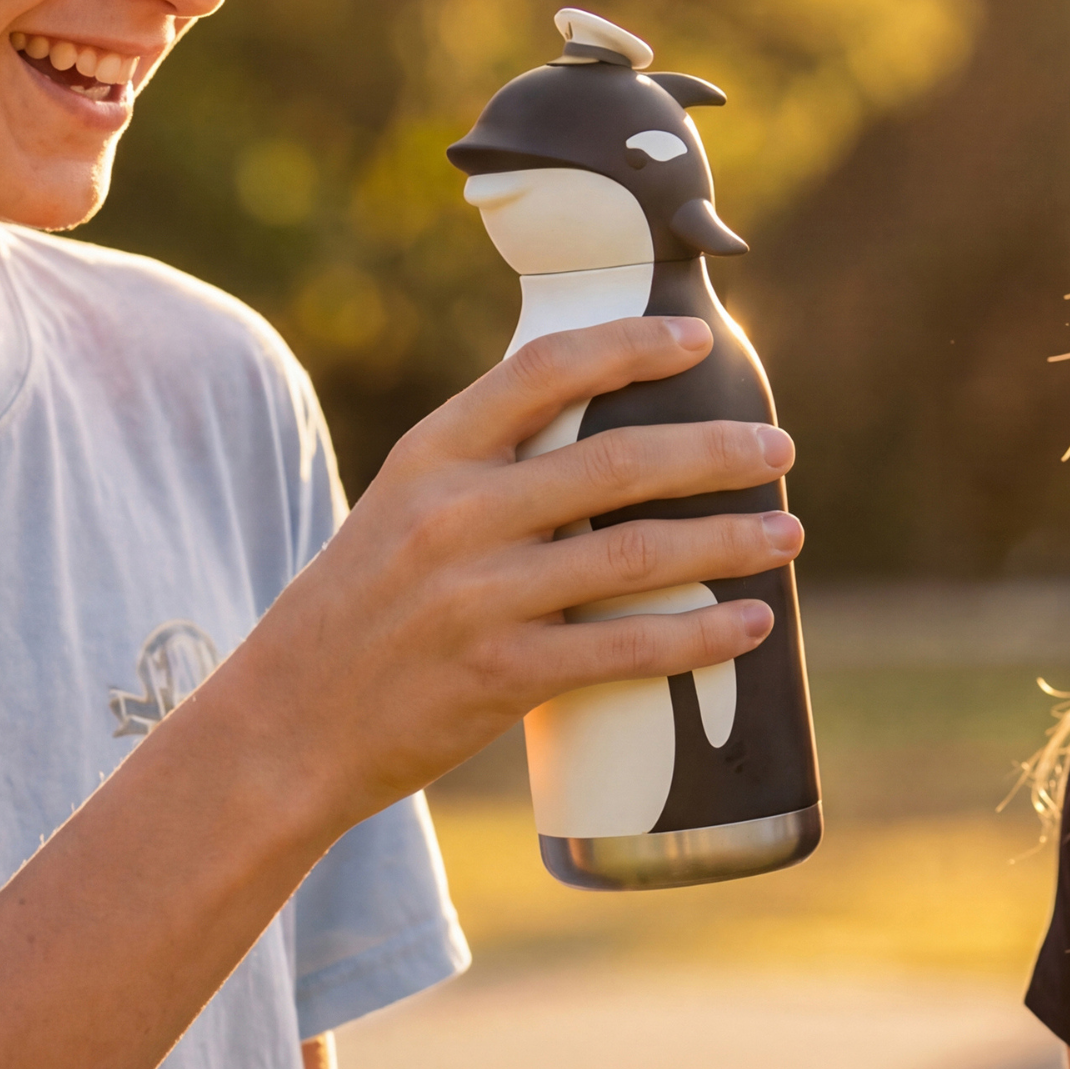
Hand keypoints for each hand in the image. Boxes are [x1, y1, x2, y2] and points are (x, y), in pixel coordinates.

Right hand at [219, 316, 799, 827]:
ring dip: (730, 541)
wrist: (283, 728)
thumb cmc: (352, 617)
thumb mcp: (396, 514)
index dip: (629, 345)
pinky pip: (627, 648)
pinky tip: (749, 625)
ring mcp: (478, 598)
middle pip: (616, 461)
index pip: (542, 371)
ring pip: (638, 554)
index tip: (695, 340)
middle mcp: (454, 516)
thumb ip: (480, 479)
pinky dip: (701, 635)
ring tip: (786, 535)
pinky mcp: (501, 677)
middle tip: (777, 450)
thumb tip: (596, 456)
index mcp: (428, 457)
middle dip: (716, 452)